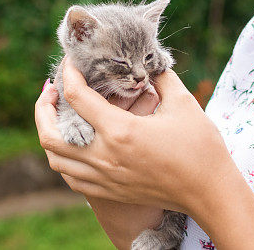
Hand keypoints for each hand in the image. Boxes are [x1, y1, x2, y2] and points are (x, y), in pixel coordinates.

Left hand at [35, 58, 233, 216]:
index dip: (69, 75)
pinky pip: (71, 177)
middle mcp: (105, 156)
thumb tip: (149, 62)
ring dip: (49, 133)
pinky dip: (63, 159)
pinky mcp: (109, 191)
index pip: (77, 97)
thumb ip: (161, 78)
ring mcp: (104, 177)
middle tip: (51, 91)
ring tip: (57, 116)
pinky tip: (73, 144)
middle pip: (50, 134)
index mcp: (120, 131)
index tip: (71, 62)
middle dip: (43, 108)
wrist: (209, 192)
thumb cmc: (200, 147)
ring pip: (56, 159)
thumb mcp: (182, 103)